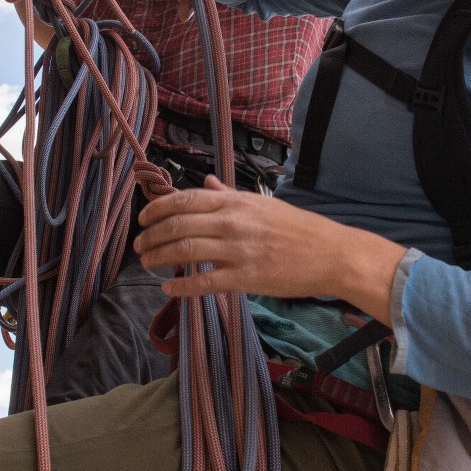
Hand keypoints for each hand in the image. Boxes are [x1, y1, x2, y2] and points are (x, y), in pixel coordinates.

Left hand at [135, 177, 405, 318]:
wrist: (332, 254)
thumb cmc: (298, 228)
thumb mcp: (262, 203)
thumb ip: (229, 195)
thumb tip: (206, 183)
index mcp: (236, 203)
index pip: (184, 200)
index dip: (157, 209)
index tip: (143, 219)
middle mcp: (233, 222)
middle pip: (178, 225)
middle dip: (151, 236)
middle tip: (139, 246)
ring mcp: (239, 250)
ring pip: (185, 251)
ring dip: (159, 257)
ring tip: (146, 263)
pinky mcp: (247, 278)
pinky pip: (205, 281)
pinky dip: (181, 285)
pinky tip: (168, 287)